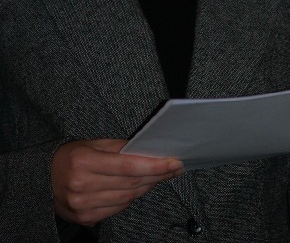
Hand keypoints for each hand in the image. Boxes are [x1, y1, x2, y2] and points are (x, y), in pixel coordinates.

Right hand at [51, 139, 183, 226]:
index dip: (155, 165)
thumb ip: (119, 147)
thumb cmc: (70, 157)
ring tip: (160, 176)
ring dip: (147, 187)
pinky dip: (131, 198)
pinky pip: (117, 209)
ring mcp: (84, 206)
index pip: (128, 166)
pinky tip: (139, 188)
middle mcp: (83, 186)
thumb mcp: (91, 144)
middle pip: (131, 184)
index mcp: (84, 162)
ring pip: (127, 198)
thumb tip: (147, 150)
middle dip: (157, 175)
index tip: (174, 162)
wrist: (41, 181)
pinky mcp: (86, 218)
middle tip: (174, 168)